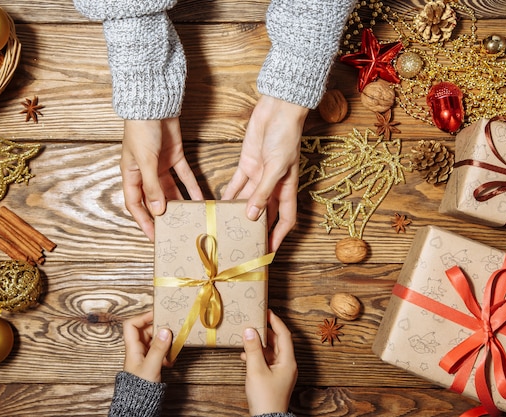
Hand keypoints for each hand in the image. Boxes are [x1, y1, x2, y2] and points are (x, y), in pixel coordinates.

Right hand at [121, 118, 202, 240]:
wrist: (154, 104)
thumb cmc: (141, 130)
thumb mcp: (145, 160)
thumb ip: (152, 186)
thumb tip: (158, 210)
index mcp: (131, 174)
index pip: (136, 203)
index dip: (143, 221)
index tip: (154, 236)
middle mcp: (145, 172)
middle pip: (154, 199)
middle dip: (163, 215)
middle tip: (175, 229)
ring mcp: (161, 165)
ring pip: (171, 189)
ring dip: (180, 202)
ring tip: (190, 217)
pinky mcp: (175, 156)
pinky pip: (185, 176)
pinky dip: (192, 187)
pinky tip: (200, 199)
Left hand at [122, 311, 172, 382]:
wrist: (138, 405)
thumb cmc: (139, 388)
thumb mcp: (151, 367)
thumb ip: (158, 349)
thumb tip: (165, 331)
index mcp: (132, 348)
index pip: (131, 325)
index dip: (142, 317)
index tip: (158, 314)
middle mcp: (137, 350)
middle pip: (146, 331)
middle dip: (160, 330)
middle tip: (172, 329)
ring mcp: (144, 356)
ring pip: (154, 340)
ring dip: (165, 342)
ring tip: (173, 346)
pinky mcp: (150, 362)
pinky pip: (159, 351)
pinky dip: (166, 352)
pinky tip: (171, 359)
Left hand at [222, 95, 307, 250]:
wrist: (278, 109)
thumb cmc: (286, 135)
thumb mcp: (276, 166)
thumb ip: (263, 192)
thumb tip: (252, 216)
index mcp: (287, 187)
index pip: (285, 219)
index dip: (278, 236)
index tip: (268, 251)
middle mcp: (273, 184)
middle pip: (264, 213)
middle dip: (255, 228)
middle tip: (242, 242)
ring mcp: (259, 174)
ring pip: (247, 199)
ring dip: (238, 211)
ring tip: (225, 226)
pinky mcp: (247, 163)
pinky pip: (236, 184)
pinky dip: (228, 194)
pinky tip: (218, 205)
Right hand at [241, 310, 297, 415]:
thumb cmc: (265, 397)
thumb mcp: (256, 370)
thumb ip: (252, 349)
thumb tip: (250, 330)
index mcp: (288, 361)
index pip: (284, 335)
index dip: (275, 321)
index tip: (267, 311)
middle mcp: (287, 365)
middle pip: (278, 342)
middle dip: (266, 332)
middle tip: (255, 321)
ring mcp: (281, 372)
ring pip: (271, 352)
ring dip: (260, 344)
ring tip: (248, 337)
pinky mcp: (274, 379)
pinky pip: (267, 361)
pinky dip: (258, 356)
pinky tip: (246, 355)